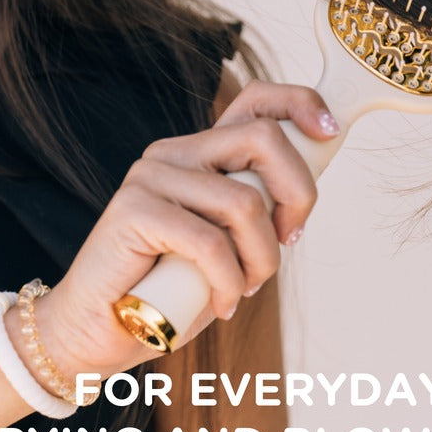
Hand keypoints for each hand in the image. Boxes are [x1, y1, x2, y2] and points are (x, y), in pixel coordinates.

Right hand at [8, 81, 339, 378]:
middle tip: (289, 241)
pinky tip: (221, 305)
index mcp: (200, 152)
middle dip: (299, 195)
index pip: (256, 101)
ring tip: (244, 288)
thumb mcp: (227, 242)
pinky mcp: (134, 209)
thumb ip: (254, 210)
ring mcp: (152, 176)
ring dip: (262, 259)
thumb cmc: (171, 289)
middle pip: (264, 139)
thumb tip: (299, 196)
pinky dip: (229, 283)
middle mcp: (175, 151)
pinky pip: (210, 243)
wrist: (101, 331)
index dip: (301, 105)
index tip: (330, 134)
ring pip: (245, 202)